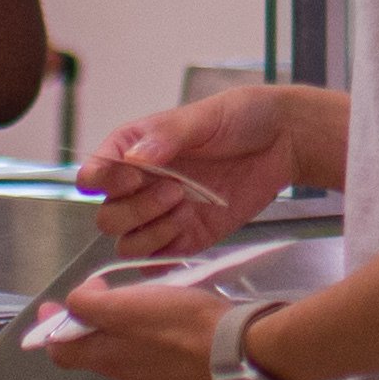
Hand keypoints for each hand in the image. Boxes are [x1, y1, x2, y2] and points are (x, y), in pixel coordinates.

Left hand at [40, 265, 237, 379]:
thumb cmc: (176, 325)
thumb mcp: (123, 307)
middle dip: (88, 321)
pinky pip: (150, 349)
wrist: (234, 348)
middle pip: (92, 349)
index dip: (50, 329)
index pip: (62, 353)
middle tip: (99, 291)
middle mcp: (126, 375)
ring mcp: (154, 376)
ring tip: (133, 296)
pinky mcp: (179, 370)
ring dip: (118, 324)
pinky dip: (144, 330)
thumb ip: (88, 305)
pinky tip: (161, 311)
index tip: (51, 306)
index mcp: (106, 360)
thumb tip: (75, 304)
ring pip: (122, 348)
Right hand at [75, 82, 299, 260]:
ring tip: (185, 208)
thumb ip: (167, 136)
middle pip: (108, 216)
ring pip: (127, 244)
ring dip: (151, 233)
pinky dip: (163, 257)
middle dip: (135, 208)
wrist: (283, 142)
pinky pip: (157, 262)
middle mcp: (142, 186)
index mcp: (134, 150)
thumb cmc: (241, 118)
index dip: (102, 180)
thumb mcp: (204, 117)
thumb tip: (133, 158)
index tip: (131, 176)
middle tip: (175, 190)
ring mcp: (162, 216)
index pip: (95, 173)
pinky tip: (187, 232)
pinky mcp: (186, 238)